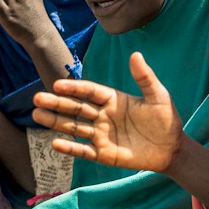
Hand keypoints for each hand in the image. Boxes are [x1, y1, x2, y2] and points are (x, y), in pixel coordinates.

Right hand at [32, 51, 183, 171]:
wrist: (172, 150)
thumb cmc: (166, 120)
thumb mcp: (158, 96)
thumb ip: (145, 78)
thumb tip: (136, 54)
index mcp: (113, 100)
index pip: (89, 92)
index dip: (74, 88)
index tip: (58, 84)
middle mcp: (103, 116)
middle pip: (76, 108)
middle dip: (57, 103)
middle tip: (37, 98)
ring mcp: (102, 135)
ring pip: (74, 127)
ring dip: (55, 122)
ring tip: (37, 115)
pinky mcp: (104, 154)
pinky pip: (84, 151)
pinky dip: (70, 148)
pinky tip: (55, 144)